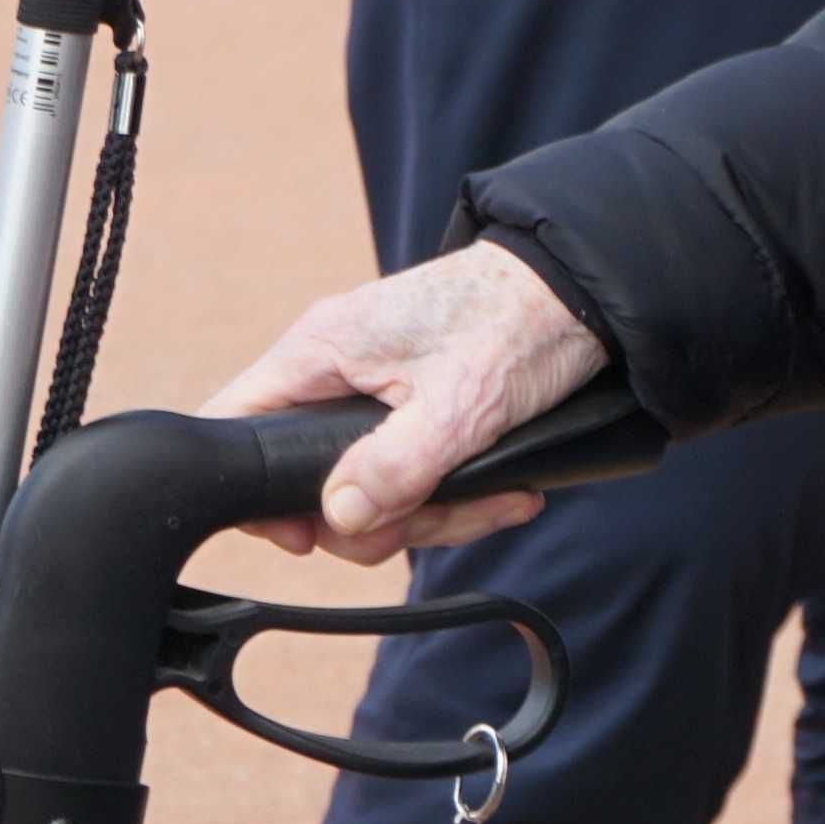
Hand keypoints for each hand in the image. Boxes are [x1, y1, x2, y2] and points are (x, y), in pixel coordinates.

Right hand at [203, 245, 605, 561]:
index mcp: (322, 349)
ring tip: (495, 502)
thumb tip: (337, 519)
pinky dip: (454, 492)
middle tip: (428, 519)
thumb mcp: (458, 404)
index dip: (254, 493)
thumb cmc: (521, 320)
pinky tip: (506, 494)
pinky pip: (411, 468)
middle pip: (311, 477)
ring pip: (369, 484)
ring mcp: (376, 385)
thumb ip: (393, 466)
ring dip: (429, 511)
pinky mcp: (416, 402)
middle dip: (375, 518)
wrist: (589, 286)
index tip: (305, 537)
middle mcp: (338, 365)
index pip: (235, 421)